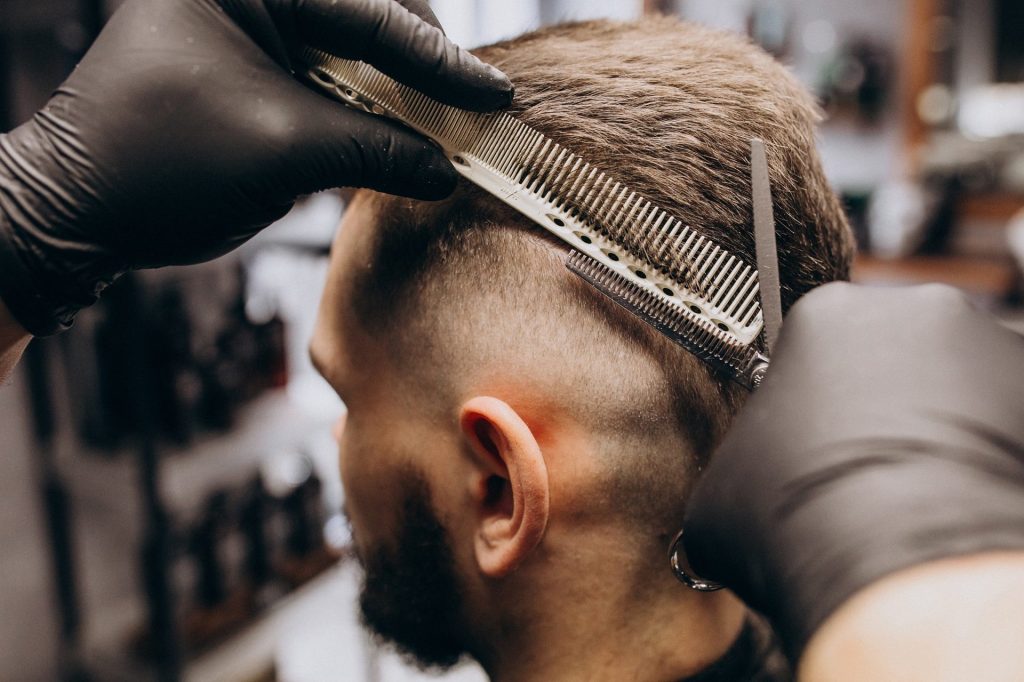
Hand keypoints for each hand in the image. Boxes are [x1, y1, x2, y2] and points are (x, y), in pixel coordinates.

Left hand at [0, 0, 511, 335]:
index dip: (436, 59)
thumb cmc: (158, 166)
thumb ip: (373, 151)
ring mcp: (254, 32)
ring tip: (450, 130)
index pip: (363, 14)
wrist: (82, 213)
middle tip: (475, 111)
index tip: (491, 93)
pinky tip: (407, 142)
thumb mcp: (280, 151)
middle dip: (422, 68)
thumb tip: (445, 169)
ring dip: (401, 96)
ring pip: (354, 54)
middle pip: (366, 21)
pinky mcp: (257, 74)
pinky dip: (370, 118)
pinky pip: (331, 86)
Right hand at [683, 282, 1023, 659]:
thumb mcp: (717, 499)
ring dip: (940, 425)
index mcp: (826, 314)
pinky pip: (1005, 422)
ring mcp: (992, 347)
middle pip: (897, 351)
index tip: (813, 438)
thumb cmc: (800, 516)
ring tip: (917, 492)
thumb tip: (724, 516)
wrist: (899, 568)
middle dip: (884, 402)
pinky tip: (956, 500)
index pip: (819, 343)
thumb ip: (728, 478)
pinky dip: (987, 454)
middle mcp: (914, 310)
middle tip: (864, 467)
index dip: (815, 397)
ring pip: (959, 383)